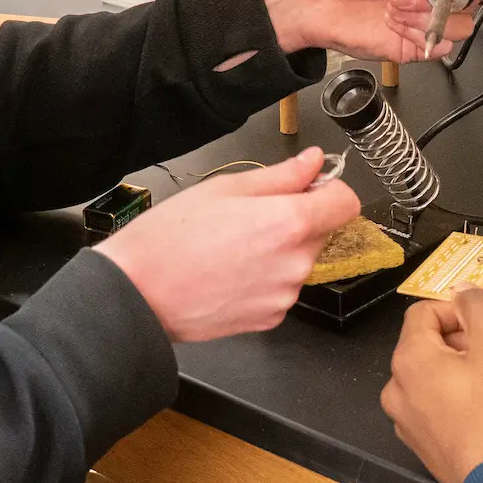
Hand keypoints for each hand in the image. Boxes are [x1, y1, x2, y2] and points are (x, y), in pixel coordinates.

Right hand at [95, 149, 361, 340]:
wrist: (137, 295)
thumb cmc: (168, 240)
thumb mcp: (224, 188)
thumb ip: (280, 175)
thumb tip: (312, 163)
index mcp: (288, 223)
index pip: (346, 202)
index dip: (329, 190)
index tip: (308, 189)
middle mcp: (295, 263)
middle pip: (321, 232)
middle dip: (297, 220)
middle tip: (249, 217)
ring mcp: (284, 295)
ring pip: (299, 261)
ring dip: (279, 251)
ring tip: (231, 247)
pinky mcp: (270, 319)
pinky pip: (281, 289)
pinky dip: (265, 279)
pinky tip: (229, 272)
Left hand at [383, 290, 482, 482]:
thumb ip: (478, 308)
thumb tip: (463, 288)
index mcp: (409, 359)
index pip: (424, 311)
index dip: (460, 308)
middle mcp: (398, 389)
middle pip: (430, 344)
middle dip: (467, 340)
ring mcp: (408, 421)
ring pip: (436, 377)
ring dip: (467, 369)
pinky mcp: (425, 445)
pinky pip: (440, 407)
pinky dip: (462, 399)